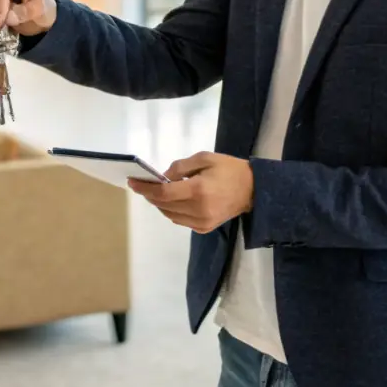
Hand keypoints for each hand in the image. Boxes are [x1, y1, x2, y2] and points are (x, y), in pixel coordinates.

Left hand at [128, 152, 253, 232]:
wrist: (254, 190)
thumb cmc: (229, 169)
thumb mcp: (205, 158)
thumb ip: (180, 167)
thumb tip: (163, 177)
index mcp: (198, 190)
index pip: (163, 193)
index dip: (145, 189)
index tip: (133, 182)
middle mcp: (198, 209)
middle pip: (163, 205)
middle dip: (150, 195)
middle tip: (143, 185)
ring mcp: (201, 222)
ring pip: (169, 215)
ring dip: (160, 204)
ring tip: (157, 192)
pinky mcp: (204, 228)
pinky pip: (179, 220)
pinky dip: (172, 211)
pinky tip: (173, 201)